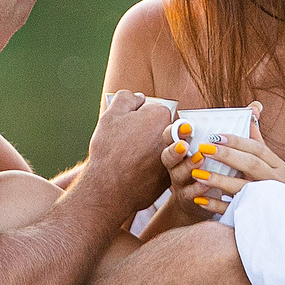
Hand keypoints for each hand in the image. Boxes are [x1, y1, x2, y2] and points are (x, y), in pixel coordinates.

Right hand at [87, 91, 177, 207]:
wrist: (109, 187)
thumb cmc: (108, 150)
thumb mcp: (110, 115)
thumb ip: (126, 98)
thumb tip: (139, 97)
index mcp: (160, 115)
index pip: (153, 110)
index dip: (139, 118)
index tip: (128, 127)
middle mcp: (174, 135)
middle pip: (162, 128)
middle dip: (150, 132)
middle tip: (131, 144)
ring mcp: (176, 157)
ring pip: (165, 147)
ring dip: (154, 150)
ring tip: (135, 159)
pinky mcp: (172, 176)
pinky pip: (164, 167)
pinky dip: (154, 168)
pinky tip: (139, 172)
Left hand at [174, 103, 284, 215]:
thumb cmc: (278, 186)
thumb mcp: (273, 164)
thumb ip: (258, 140)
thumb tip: (252, 110)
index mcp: (278, 166)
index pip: (257, 149)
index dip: (236, 141)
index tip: (215, 135)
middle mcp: (274, 181)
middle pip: (250, 165)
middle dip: (226, 156)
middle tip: (202, 149)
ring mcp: (266, 199)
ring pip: (243, 188)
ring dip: (219, 180)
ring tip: (197, 174)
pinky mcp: (257, 216)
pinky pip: (235, 210)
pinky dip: (217, 205)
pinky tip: (200, 199)